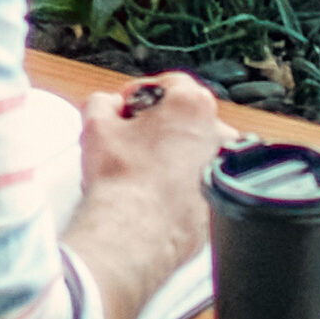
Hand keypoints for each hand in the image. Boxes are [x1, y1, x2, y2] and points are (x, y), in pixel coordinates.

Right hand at [85, 73, 230, 188]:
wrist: (134, 235)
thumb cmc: (121, 181)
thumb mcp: (96, 126)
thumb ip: (102, 102)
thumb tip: (107, 105)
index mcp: (193, 105)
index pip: (169, 84)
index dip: (140, 93)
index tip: (126, 108)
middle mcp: (218, 133)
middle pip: (187, 117)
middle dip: (159, 124)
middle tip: (132, 138)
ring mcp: (223, 168)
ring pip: (196, 149)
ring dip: (174, 152)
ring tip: (144, 168)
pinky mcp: (221, 200)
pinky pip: (200, 181)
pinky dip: (183, 182)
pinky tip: (156, 191)